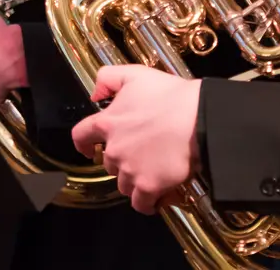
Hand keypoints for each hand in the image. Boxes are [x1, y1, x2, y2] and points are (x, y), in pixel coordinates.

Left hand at [71, 65, 201, 213]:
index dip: (84, 144)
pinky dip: (147, 203)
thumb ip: (108, 79)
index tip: (88, 149)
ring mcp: (130, 170)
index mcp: (107, 123)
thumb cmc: (170, 96)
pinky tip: (158, 197)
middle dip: (122, 162)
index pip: (81, 136)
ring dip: (134, 181)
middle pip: (109, 164)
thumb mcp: (134, 74)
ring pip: (123, 184)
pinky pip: (141, 203)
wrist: (198, 118)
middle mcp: (114, 150)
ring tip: (153, 174)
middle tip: (142, 155)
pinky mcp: (148, 186)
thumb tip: (94, 95)